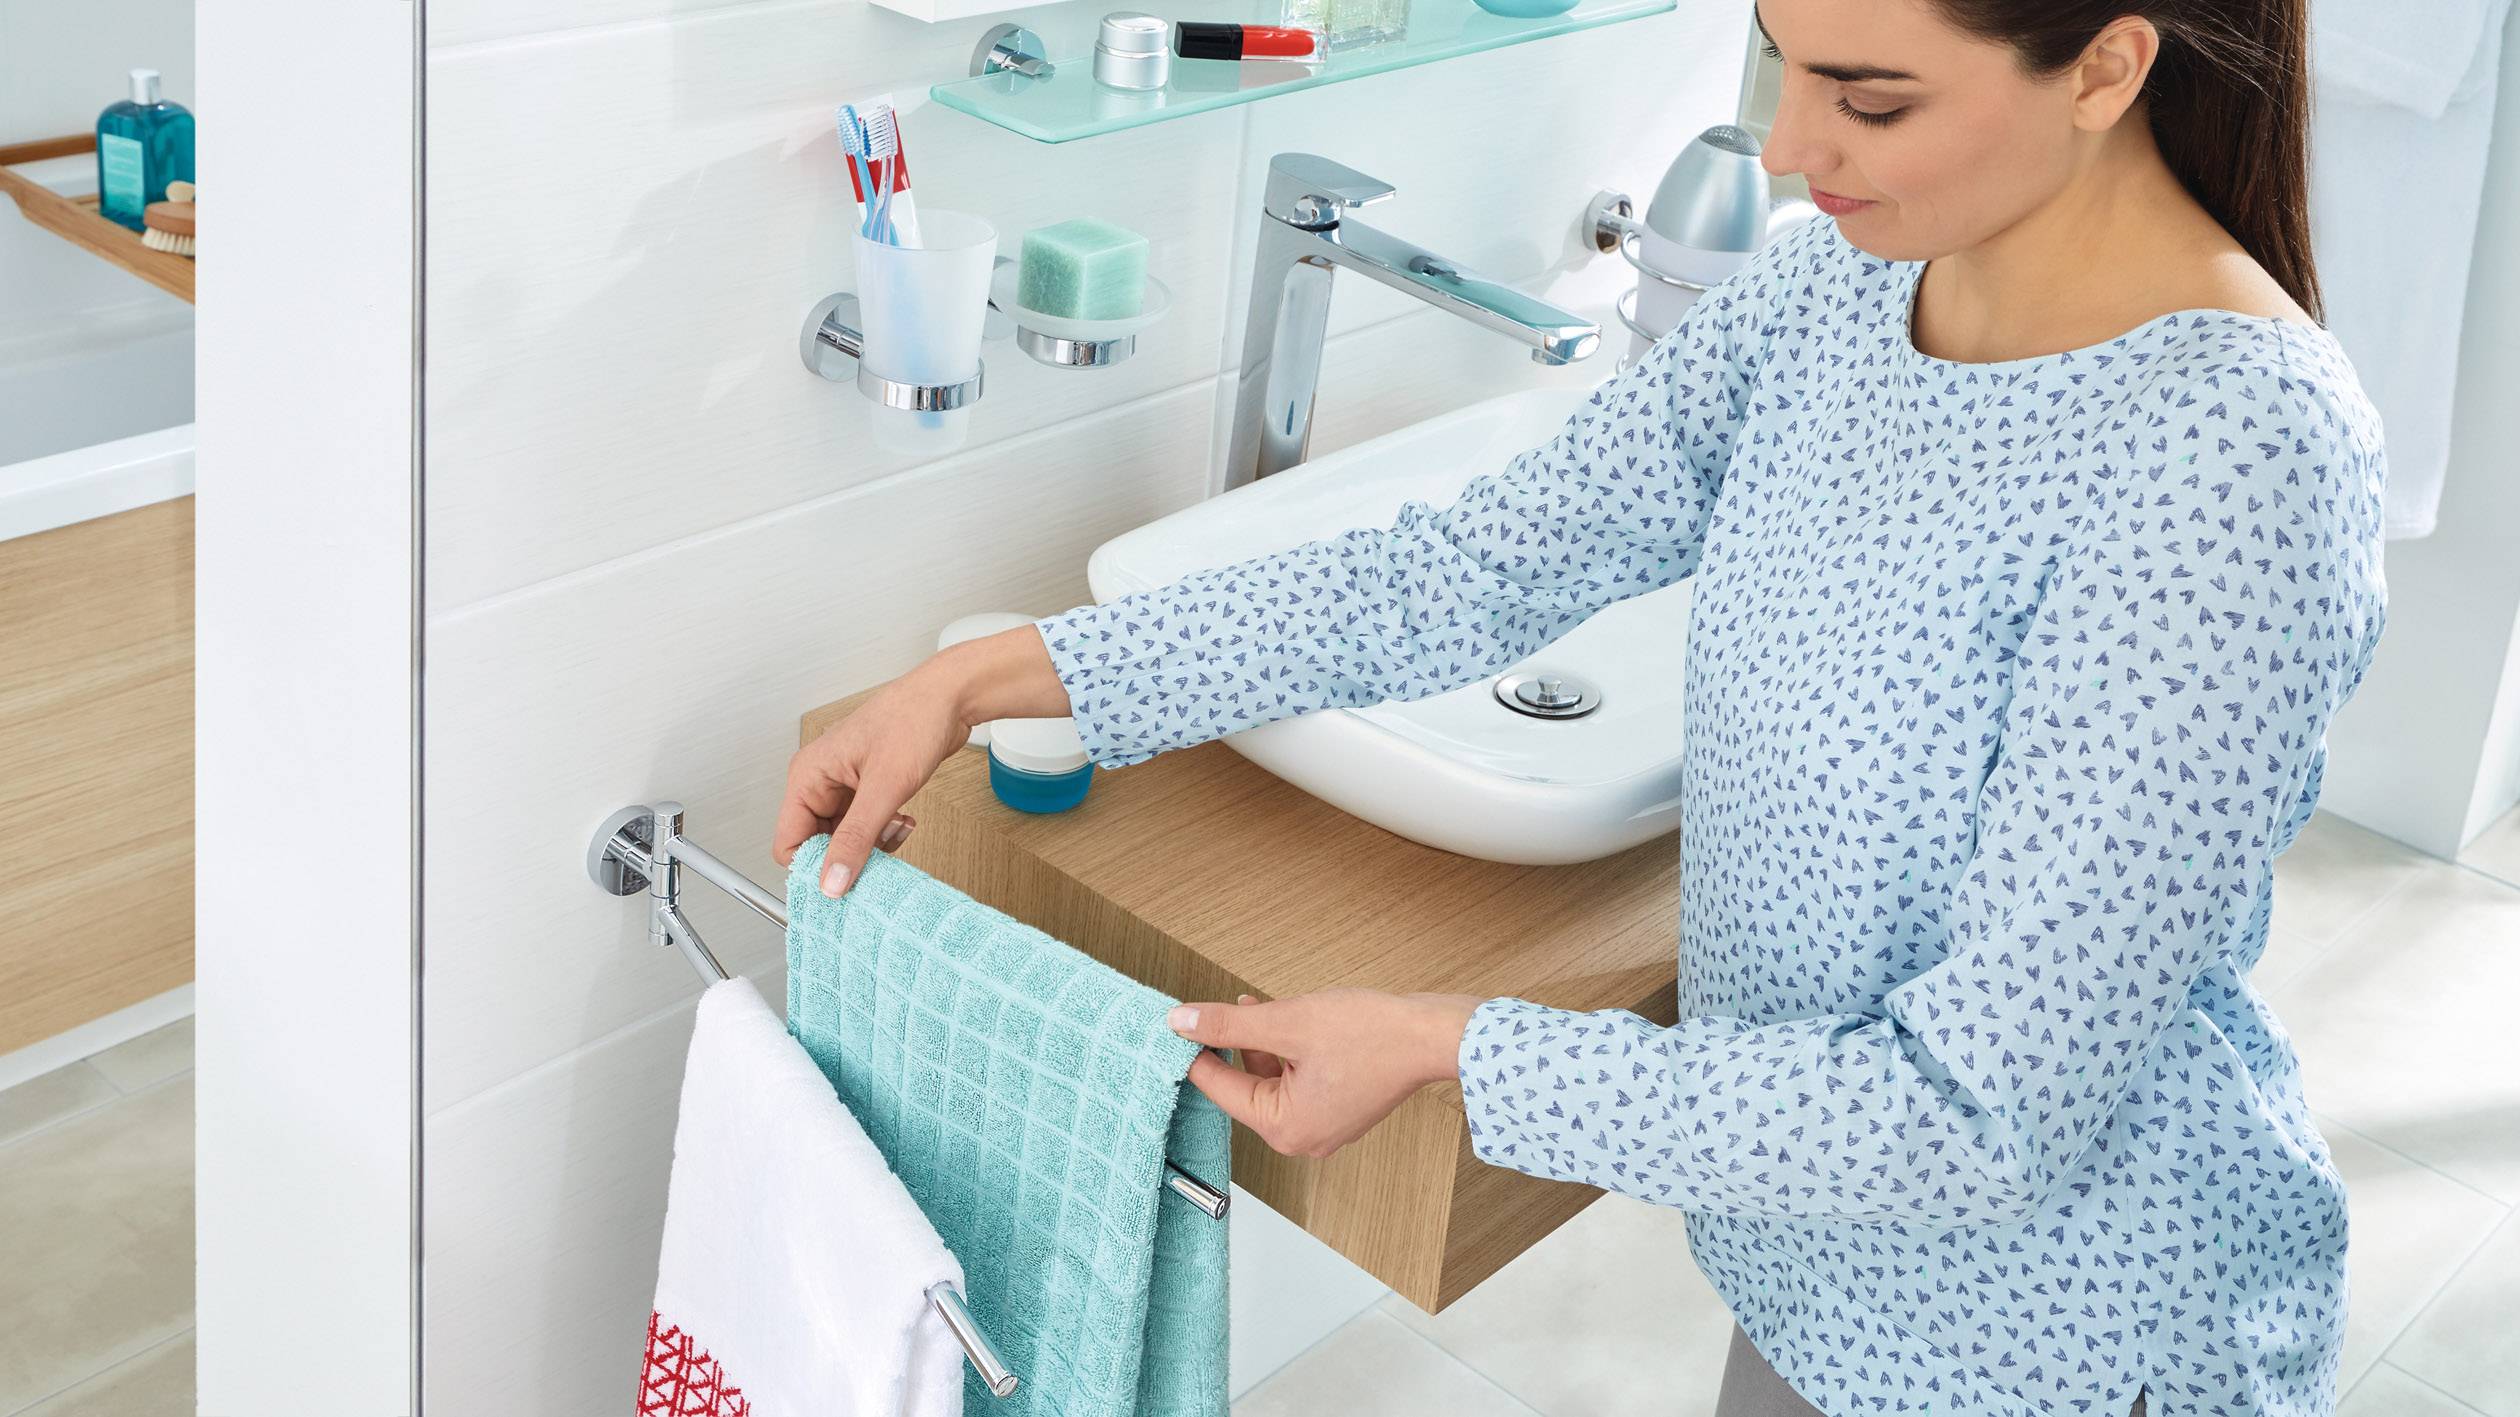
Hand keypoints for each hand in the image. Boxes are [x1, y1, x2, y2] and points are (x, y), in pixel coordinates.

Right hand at [773, 660, 972, 896]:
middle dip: (850, 855)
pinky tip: (903, 820)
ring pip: (844, 838)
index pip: (789, 842)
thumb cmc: (913, 720)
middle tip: (880, 854)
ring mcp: (843, 785)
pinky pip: (864, 826)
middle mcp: (820, 782)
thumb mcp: (884, 787)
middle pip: (817, 844)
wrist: (949, 699)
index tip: (842, 882)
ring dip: (872, 844)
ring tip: (897, 828)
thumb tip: (832, 881)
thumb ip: (857, 838)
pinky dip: (883, 832)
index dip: (812, 868)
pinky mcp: (866, 788)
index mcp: (808, 776)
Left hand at [1167, 990, 1486, 1158]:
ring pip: (1272, 1081)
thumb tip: (1181, 1022)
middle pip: (1246, 1088)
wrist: (1434, 1035)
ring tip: (1250, 1007)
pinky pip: (1297, 1081)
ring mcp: (1325, 1125)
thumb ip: (1229, 1025)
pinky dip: (1286, 1053)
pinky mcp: (1341, 1107)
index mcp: (1285, 1128)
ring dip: (1258, 1044)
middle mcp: (1303, 1137)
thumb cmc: (1373, 1035)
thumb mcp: (1287, 1022)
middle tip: (1211, 1012)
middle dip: (1230, 1046)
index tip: (1178, 1024)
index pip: (1220, 1088)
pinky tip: (1282, 1020)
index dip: (1195, 1050)